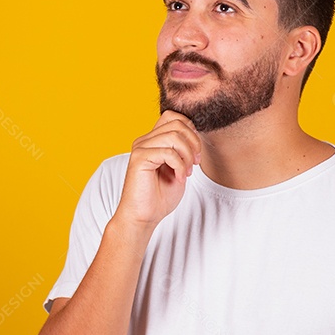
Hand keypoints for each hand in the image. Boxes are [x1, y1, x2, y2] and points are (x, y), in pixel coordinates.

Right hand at [113, 110, 201, 232]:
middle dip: (193, 142)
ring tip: (187, 172)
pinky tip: (179, 178)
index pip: (174, 117)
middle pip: (176, 123)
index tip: (196, 154)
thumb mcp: (177, 168)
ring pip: (174, 136)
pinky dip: (179, 166)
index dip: (191, 131)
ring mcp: (140, 148)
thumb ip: (182, 150)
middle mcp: (144, 140)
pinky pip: (168, 152)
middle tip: (195, 163)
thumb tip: (194, 134)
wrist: (143, 217)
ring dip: (187, 155)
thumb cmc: (159, 197)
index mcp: (152, 140)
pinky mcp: (139, 159)